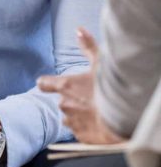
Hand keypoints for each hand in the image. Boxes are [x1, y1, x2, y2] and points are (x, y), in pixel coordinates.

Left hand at [37, 28, 124, 143]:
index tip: (49, 83)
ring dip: (78, 114)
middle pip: (62, 100)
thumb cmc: (110, 89)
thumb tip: (78, 29)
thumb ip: (88, 46)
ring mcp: (72, 122)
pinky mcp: (81, 136)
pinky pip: (80, 131)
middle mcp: (64, 104)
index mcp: (65, 86)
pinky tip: (98, 123)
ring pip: (70, 117)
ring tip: (94, 111)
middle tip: (89, 97)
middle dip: (72, 99)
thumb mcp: (100, 63)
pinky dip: (86, 128)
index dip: (46, 83)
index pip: (43, 83)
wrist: (122, 120)